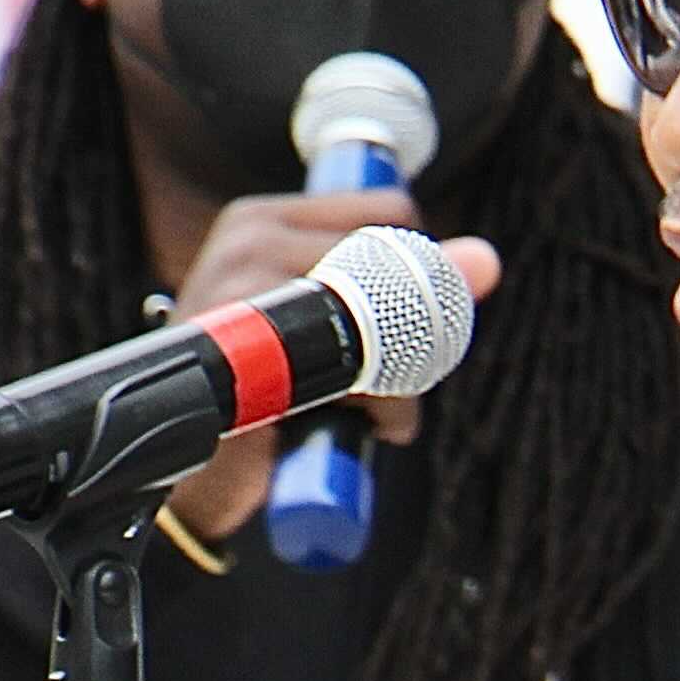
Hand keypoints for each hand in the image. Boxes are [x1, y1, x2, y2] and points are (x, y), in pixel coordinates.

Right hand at [157, 196, 493, 541]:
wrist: (192, 469)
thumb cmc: (263, 392)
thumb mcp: (332, 326)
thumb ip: (402, 286)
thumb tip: (487, 258)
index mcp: (261, 220)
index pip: (389, 211)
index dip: (417, 272)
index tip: (399, 324)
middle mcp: (247, 241)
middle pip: (395, 260)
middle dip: (417, 328)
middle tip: (398, 379)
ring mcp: (242, 292)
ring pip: (385, 313)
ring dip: (406, 377)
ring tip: (383, 409)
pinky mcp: (252, 354)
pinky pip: (362, 368)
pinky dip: (388, 407)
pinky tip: (365, 425)